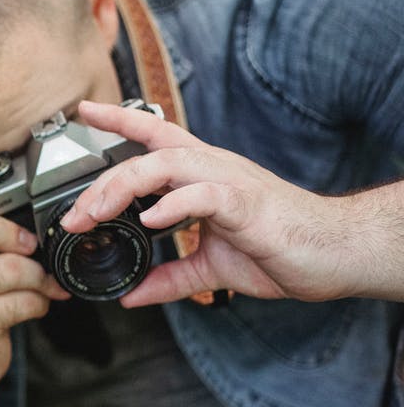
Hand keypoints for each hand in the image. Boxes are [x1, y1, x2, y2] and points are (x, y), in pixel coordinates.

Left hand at [59, 100, 351, 305]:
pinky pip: (202, 195)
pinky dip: (172, 205)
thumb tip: (132, 295)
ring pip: (164, 165)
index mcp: (201, 175)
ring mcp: (228, 182)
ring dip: (122, 189)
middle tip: (73, 218)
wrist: (333, 254)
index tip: (84, 110)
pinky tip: (150, 220)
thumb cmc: (279, 250)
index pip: (154, 135)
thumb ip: (171, 279)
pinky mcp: (245, 204)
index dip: (118, 119)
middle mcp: (211, 168)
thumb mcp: (211, 269)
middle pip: (144, 156)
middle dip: (100, 184)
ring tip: (95, 216)